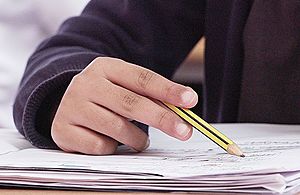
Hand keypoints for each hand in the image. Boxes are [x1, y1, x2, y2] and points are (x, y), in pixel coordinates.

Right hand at [51, 57, 197, 154]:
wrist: (66, 103)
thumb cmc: (106, 96)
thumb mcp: (124, 88)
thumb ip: (150, 97)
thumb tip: (182, 111)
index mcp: (105, 67)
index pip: (142, 78)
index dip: (168, 90)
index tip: (190, 100)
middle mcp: (86, 83)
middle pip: (131, 103)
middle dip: (162, 118)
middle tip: (184, 131)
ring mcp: (71, 106)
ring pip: (117, 128)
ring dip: (137, 139)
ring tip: (141, 140)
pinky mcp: (62, 130)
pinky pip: (100, 146)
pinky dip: (113, 148)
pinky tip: (110, 141)